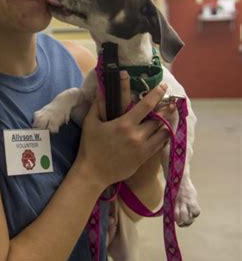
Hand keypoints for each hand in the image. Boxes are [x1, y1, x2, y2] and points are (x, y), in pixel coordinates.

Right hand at [76, 72, 170, 188]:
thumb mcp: (90, 123)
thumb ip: (97, 105)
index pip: (146, 105)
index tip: (164, 86)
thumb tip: (102, 90)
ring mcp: (142, 148)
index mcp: (124, 124)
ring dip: (167, 123)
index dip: (157, 94)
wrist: (93, 173)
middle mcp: (137, 135)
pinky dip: (163, 137)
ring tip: (171, 117)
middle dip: (166, 109)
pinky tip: (164, 133)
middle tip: (171, 103)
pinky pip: (160, 145)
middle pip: (159, 119)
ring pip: (163, 133)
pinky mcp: (144, 158)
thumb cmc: (90, 147)